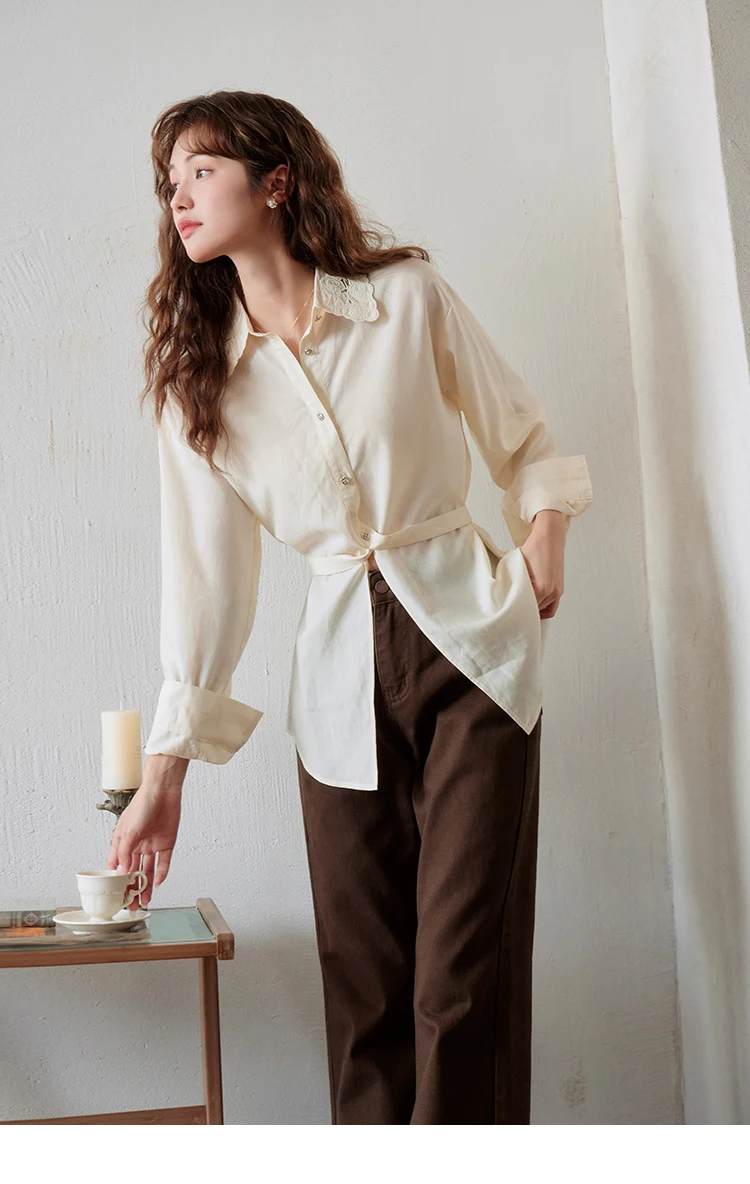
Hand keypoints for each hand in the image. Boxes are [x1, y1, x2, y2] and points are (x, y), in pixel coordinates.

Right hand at [106, 759, 185, 909]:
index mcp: (123, 842)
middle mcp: (137, 845)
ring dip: (145, 885)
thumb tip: (122, 872)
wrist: (163, 792)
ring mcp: (152, 845)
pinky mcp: (167, 843)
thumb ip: (125, 852)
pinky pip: (163, 862)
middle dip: (131, 888)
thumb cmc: (142, 805)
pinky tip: (157, 883)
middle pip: (133, 871)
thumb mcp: (128, 831)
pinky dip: (160, 873)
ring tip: (144, 900)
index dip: (116, 880)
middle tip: (130, 905)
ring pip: (147, 870)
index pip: (118, 865)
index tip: (115, 895)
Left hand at [519, 510, 567, 618]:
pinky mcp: (560, 588)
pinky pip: (552, 605)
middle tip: (514, 609)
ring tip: (524, 606)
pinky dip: (544, 607)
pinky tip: (534, 603)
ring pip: (545, 610)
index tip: (509, 610)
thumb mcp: (518, 566)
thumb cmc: (535, 547)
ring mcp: (558, 591)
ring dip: (535, 609)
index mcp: (542, 588)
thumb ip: (512, 582)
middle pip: (536, 611)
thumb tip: (506, 593)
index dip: (517, 610)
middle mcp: (552, 592)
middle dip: (525, 610)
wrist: (550, 536)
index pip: (527, 608)